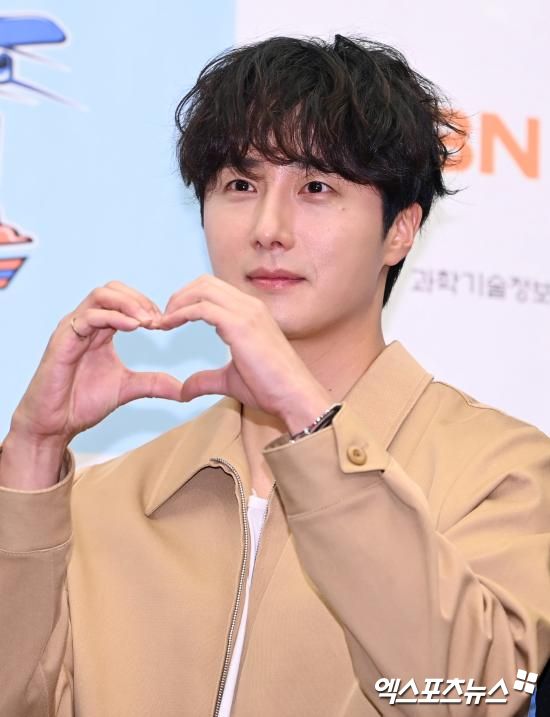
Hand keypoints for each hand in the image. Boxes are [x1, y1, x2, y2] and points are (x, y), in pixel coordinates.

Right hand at [10, 281, 183, 447]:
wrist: (54, 424)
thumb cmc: (82, 403)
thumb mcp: (128, 389)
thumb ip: (154, 384)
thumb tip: (183, 390)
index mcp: (99, 330)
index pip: (123, 299)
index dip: (147, 305)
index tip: (166, 323)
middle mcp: (85, 323)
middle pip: (112, 289)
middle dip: (140, 299)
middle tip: (160, 319)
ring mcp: (72, 329)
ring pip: (101, 295)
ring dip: (129, 303)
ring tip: (149, 321)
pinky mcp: (62, 340)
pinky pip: (89, 317)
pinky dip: (113, 317)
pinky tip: (134, 328)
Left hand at [161, 275, 332, 432]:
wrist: (294, 396)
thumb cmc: (271, 389)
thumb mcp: (230, 381)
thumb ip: (206, 379)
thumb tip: (183, 390)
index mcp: (250, 312)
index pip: (213, 290)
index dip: (187, 300)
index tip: (169, 320)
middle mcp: (249, 305)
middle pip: (204, 283)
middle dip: (178, 296)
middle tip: (161, 319)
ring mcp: (246, 312)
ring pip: (201, 290)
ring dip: (176, 303)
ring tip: (161, 322)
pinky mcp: (240, 324)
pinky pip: (202, 307)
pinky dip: (180, 313)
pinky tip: (168, 326)